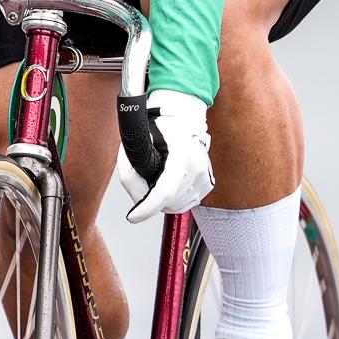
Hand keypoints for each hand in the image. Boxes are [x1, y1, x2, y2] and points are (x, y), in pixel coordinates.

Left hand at [115, 89, 213, 222]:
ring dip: (161, 200)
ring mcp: (205, 177)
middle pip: (166, 201)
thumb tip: (136, 197)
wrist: (184, 121)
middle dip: (149, 198)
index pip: (164, 191)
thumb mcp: (139, 141)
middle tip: (142, 179)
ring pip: (174, 206)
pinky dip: (172, 199)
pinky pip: (184, 203)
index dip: (147, 208)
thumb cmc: (161, 128)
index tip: (133, 217)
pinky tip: (168, 183)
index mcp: (182, 154)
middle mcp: (198, 168)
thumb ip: (130, 168)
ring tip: (158, 177)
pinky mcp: (208, 185)